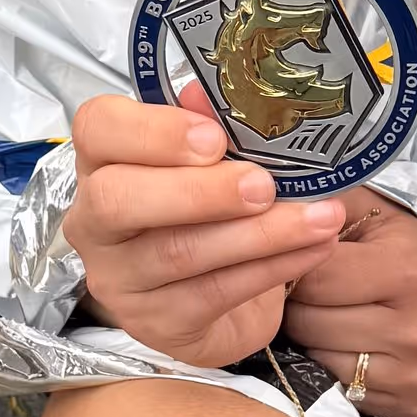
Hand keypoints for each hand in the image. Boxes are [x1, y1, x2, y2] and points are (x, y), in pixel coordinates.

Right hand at [63, 88, 345, 367]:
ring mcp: (119, 278)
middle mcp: (95, 220)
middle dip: (201, 191)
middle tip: (264, 185)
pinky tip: (313, 248)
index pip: (98, 128)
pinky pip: (213, 293)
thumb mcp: (215, 164)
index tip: (214, 137)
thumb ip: (212, 124)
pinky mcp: (154, 323)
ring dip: (260, 233)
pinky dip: (272, 268)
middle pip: (120, 199)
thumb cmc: (211, 213)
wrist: (221, 303)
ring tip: (320, 216)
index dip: (152, 130)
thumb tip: (214, 93)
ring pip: (179, 252)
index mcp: (104, 161)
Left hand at [281, 195, 416, 416]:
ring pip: (318, 359)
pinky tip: (352, 344)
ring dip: (314, 338)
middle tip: (316, 291)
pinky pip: (340, 388)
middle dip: (300, 304)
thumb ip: (325, 202)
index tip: (300, 260)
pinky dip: (335, 366)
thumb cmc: (408, 246)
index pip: (313, 279)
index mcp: (409, 273)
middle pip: (310, 324)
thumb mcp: (375, 211)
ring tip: (334, 314)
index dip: (295, 267)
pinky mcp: (416, 403)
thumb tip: (269, 199)